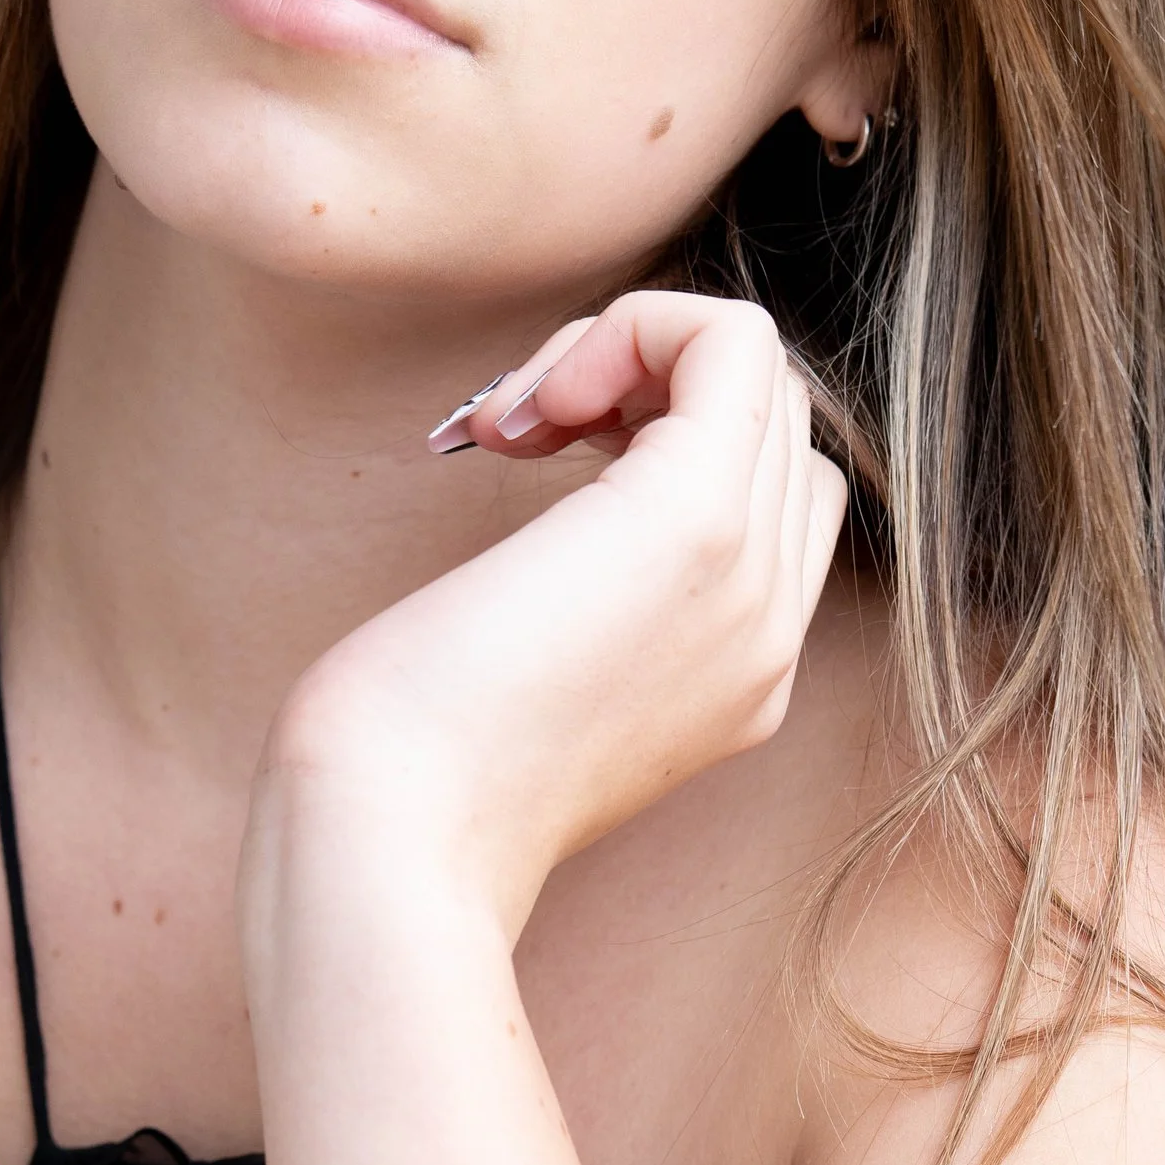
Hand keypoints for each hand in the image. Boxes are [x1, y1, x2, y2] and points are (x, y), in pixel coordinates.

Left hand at [255, 292, 847, 933]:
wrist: (391, 839)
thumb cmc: (407, 767)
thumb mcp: (524, 676)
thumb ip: (581, 596)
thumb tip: (552, 450)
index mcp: (740, 673)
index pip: (773, 491)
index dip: (658, 433)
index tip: (529, 458)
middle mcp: (772, 630)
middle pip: (771, 420)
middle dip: (640, 380)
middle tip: (512, 428)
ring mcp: (750, 577)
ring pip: (760, 369)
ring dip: (623, 348)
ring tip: (513, 419)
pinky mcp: (694, 519)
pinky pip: (733, 339)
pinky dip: (630, 326)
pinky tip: (525, 406)